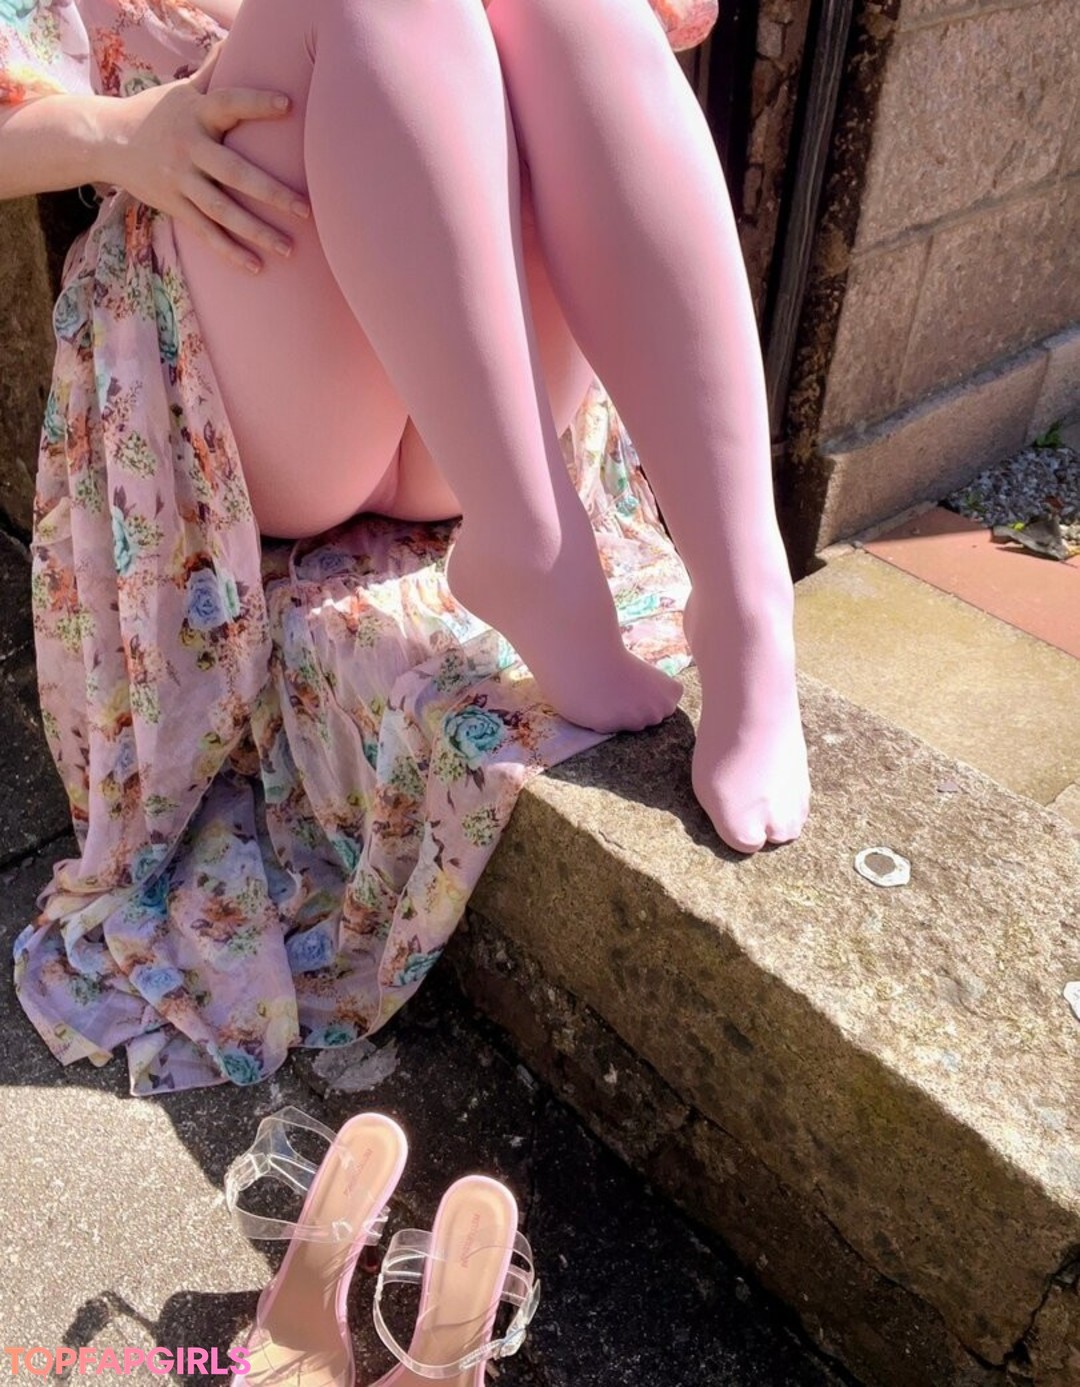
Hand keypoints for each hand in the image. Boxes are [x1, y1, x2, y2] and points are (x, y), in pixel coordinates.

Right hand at [98, 41, 309, 272]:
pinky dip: (230, 252)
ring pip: (223, 210)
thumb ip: (214, 70)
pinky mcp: (174, 205)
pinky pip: (206, 233)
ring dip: (258, 232)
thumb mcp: (184, 90)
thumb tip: (241, 34)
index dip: (257, 103)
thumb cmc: (158, 113)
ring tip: (290, 248)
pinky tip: (257, 267)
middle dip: (271, 192)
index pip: (230, 103)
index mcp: (197, 113)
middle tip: (307, 209)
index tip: (288, 105)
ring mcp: (180, 179)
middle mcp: (189, 147)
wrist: (107, 140)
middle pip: (235, 172)